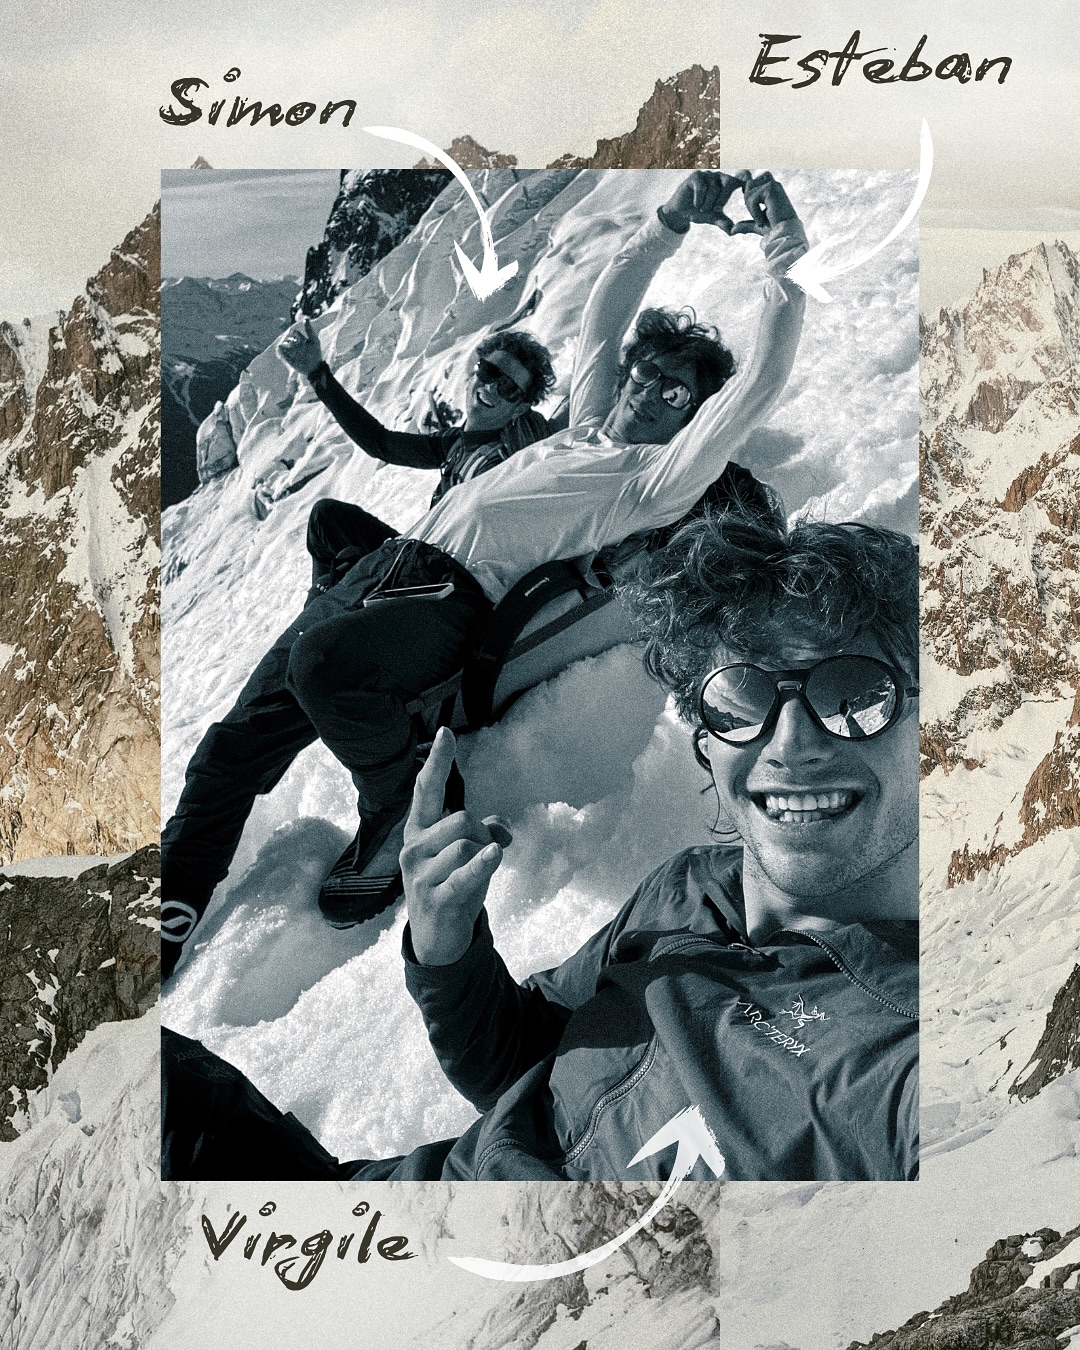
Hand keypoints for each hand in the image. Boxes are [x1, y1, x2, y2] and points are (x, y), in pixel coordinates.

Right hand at [278, 317, 323, 375]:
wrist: (314, 368)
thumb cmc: (315, 353)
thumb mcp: (314, 340)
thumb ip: (309, 330)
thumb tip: (306, 318)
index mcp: (300, 339)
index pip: (295, 333)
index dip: (296, 334)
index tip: (298, 337)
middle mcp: (295, 344)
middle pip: (289, 338)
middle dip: (291, 341)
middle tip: (295, 344)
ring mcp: (291, 350)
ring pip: (285, 343)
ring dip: (287, 345)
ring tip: (293, 349)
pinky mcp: (287, 357)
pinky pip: (281, 350)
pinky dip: (281, 348)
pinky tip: (285, 350)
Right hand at [401, 727, 512, 965]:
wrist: (437, 940)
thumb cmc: (452, 887)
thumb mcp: (467, 856)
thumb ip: (483, 833)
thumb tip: (502, 829)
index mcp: (419, 832)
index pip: (425, 789)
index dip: (437, 761)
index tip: (445, 732)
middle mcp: (413, 849)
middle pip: (462, 819)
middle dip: (483, 834)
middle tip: (486, 857)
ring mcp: (420, 875)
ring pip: (467, 844)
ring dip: (485, 856)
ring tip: (479, 875)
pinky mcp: (435, 899)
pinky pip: (464, 873)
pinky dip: (482, 864)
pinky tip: (494, 856)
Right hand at [659, 170, 751, 234]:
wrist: (680, 212)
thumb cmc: (699, 212)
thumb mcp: (713, 218)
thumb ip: (724, 222)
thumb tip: (733, 232)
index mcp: (727, 184)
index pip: (741, 177)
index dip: (746, 180)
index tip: (745, 191)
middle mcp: (718, 176)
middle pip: (728, 183)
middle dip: (722, 199)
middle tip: (713, 210)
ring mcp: (707, 175)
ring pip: (713, 188)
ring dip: (707, 203)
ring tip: (701, 208)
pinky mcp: (696, 176)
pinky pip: (702, 186)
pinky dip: (699, 198)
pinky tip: (696, 204)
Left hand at [729, 172, 798, 235]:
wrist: (785, 234)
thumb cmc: (775, 230)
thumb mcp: (757, 225)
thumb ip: (746, 224)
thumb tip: (732, 230)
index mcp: (771, 189)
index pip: (754, 181)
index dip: (747, 188)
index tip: (750, 204)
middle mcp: (773, 184)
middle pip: (749, 184)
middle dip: (748, 201)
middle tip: (758, 216)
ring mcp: (773, 185)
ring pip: (749, 191)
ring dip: (751, 208)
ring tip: (760, 219)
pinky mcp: (771, 188)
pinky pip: (752, 199)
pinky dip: (754, 212)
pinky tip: (762, 220)